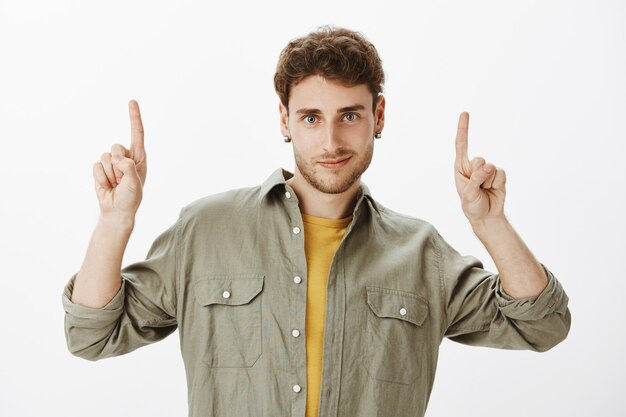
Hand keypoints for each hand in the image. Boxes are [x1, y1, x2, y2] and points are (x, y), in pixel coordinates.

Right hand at [93, 99, 146, 219]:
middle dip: (118, 164)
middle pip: (116, 146)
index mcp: (139, 157)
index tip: (132, 101)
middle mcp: (125, 156)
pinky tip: (107, 185)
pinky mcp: (100, 168)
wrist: (116, 211)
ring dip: (110, 173)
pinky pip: (96, 166)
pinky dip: (101, 178)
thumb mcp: (135, 182)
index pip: (137, 133)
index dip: (134, 117)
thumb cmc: (131, 197)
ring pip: (105, 157)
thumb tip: (115, 155)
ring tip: (115, 184)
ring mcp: (112, 162)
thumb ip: (128, 166)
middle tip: (122, 180)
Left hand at [454, 112, 505, 225]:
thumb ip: (476, 178)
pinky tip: (493, 190)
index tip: (465, 113)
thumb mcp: (468, 193)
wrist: (486, 216)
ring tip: (484, 191)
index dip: (463, 129)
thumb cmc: (471, 205)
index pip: (461, 145)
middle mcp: (473, 165)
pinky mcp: (499, 174)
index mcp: (460, 167)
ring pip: (491, 168)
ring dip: (488, 183)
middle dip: (479, 175)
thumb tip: (489, 165)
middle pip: (479, 160)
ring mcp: (487, 169)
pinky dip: (498, 184)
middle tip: (477, 189)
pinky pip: (501, 173)